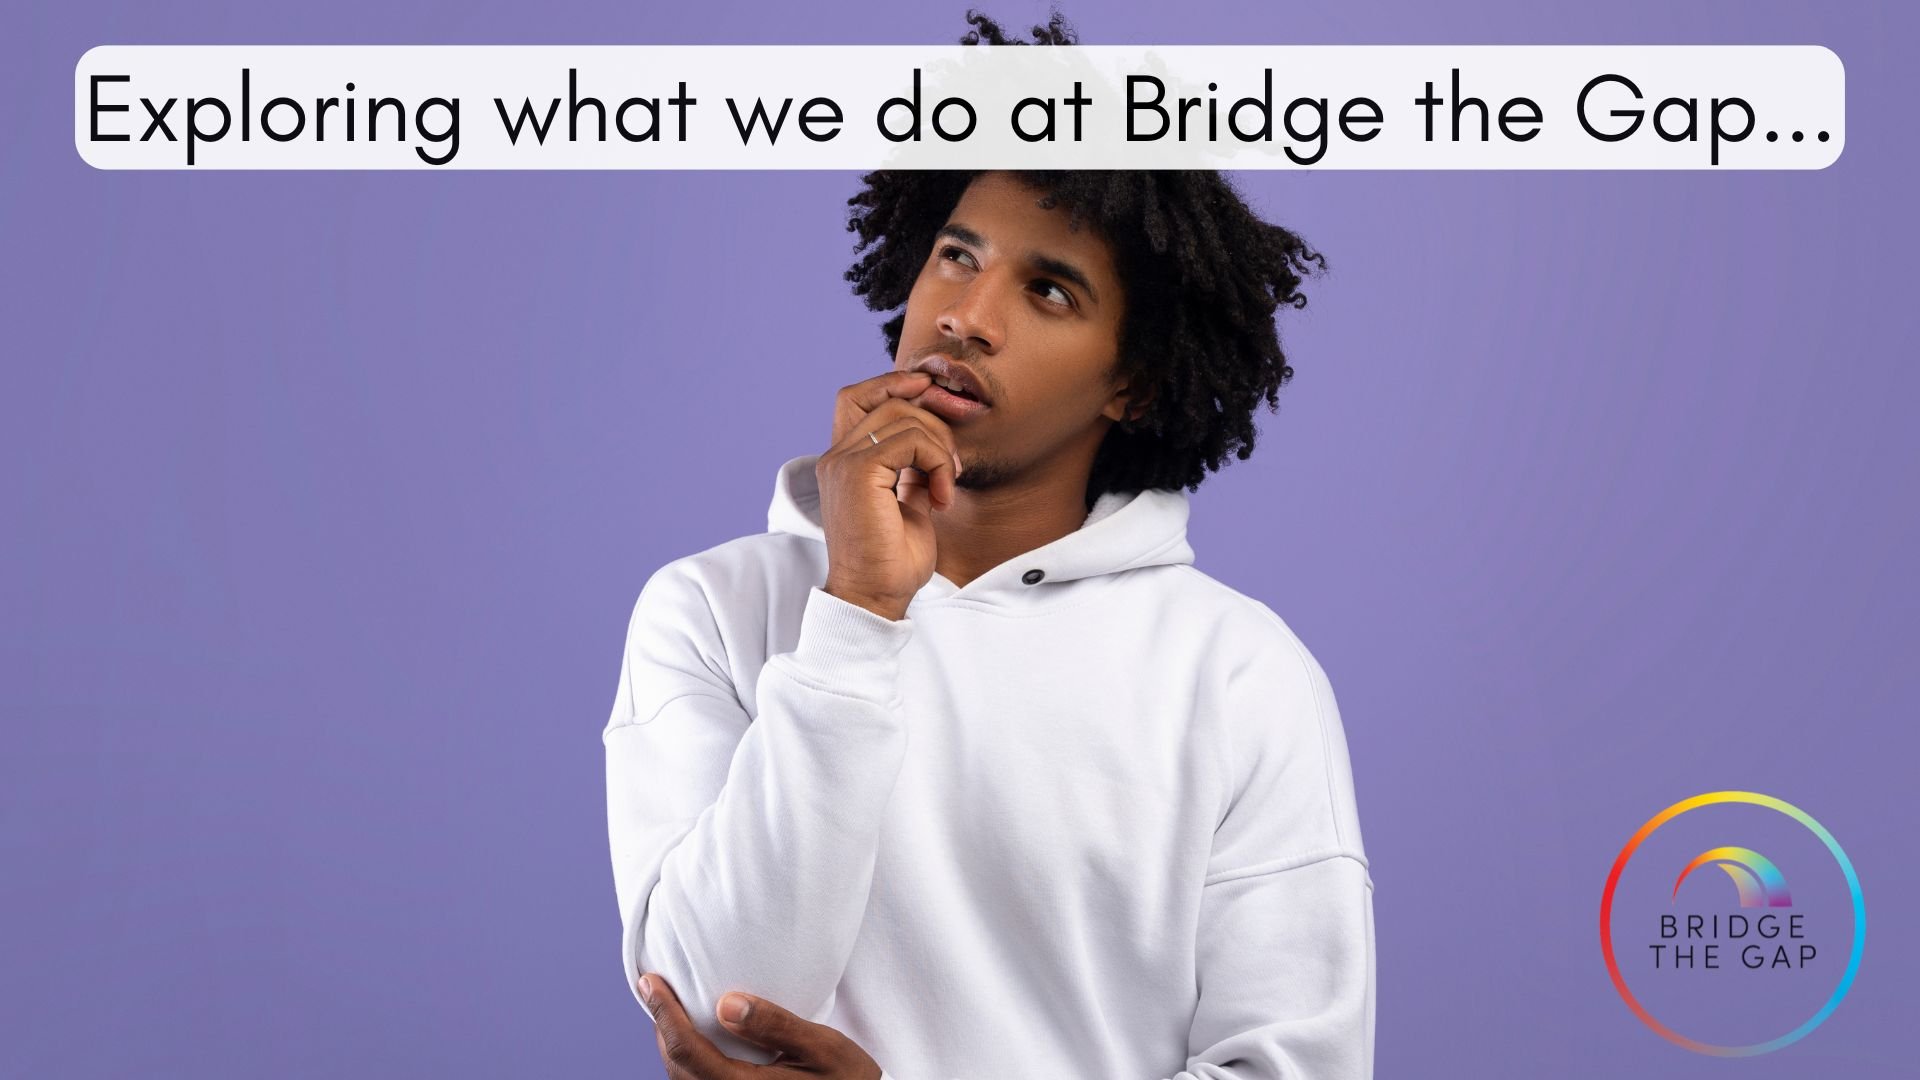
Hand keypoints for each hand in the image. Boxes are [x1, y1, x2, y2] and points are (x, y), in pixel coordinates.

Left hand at [639, 972, 883, 1079]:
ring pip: (683, 1079)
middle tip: (655, 987)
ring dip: (671, 1043)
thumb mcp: (821, 1046)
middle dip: (661, 1026)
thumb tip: (725, 1003)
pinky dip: (687, 1059)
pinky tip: (696, 1037)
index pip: (689, 1051)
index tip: (650, 981)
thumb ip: (775, 1025)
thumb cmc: (847, 1078)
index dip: (664, 1014)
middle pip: (677, 1067)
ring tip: (669, 1008)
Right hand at [817, 369, 961, 620]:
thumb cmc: (892, 560)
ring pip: (904, 416)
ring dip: (941, 448)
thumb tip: (934, 446)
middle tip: (955, 465)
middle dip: (936, 421)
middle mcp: (836, 456)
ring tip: (947, 487)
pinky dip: (937, 462)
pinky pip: (910, 440)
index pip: (858, 396)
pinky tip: (942, 496)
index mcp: (843, 461)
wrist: (876, 597)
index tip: (936, 402)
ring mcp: (843, 462)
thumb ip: (913, 471)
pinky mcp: (857, 472)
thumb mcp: (908, 504)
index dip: (895, 384)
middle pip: (890, 399)